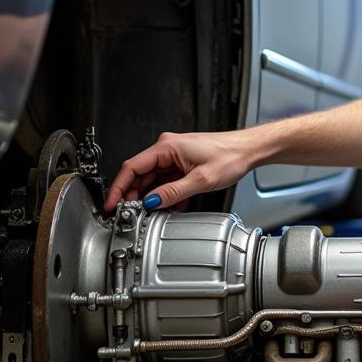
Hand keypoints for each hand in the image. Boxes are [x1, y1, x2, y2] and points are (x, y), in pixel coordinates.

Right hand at [104, 131, 253, 211]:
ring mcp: (175, 156)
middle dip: (135, 195)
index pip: (132, 167)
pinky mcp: (183, 163)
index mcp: (167, 147)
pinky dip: (165, 194)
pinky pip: (166, 180)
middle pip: (140, 174)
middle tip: (131, 213)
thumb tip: (151, 202)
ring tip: (150, 213)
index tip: (112, 203)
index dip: (119, 187)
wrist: (248, 150)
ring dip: (152, 197)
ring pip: (153, 179)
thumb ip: (172, 192)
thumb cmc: (230, 155)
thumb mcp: (200, 180)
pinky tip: (169, 207)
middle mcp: (168, 149)